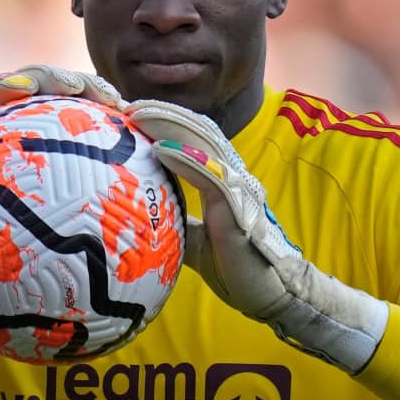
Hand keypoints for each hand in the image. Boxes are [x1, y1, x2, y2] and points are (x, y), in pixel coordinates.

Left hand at [0, 64, 122, 220]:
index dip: (10, 83)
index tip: (26, 91)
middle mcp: (10, 105)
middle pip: (39, 81)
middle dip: (62, 79)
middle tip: (81, 90)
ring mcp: (41, 114)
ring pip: (69, 96)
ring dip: (94, 95)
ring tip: (118, 106)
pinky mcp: (65, 128)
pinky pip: (88, 121)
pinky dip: (109, 125)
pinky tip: (135, 135)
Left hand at [126, 99, 388, 373]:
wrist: (271, 295)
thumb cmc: (236, 268)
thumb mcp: (194, 241)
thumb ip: (175, 221)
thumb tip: (142, 217)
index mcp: (222, 181)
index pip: (192, 141)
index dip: (164, 124)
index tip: (131, 114)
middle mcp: (232, 177)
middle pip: (197, 132)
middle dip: (163, 114)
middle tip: (127, 104)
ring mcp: (237, 189)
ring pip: (203, 144)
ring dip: (170, 126)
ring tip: (138, 114)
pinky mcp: (238, 207)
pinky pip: (210, 176)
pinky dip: (185, 159)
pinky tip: (160, 149)